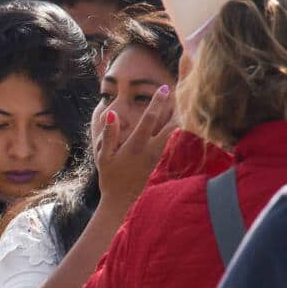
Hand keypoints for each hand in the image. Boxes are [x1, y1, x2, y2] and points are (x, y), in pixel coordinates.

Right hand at [96, 85, 176, 209]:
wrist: (121, 199)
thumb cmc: (109, 176)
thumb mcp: (102, 156)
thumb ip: (108, 135)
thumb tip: (112, 114)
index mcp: (135, 146)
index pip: (149, 119)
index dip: (157, 102)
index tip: (164, 88)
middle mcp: (151, 150)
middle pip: (172, 124)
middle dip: (178, 108)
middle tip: (184, 90)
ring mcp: (158, 155)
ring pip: (174, 132)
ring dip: (180, 116)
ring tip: (184, 100)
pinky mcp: (160, 159)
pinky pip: (171, 139)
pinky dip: (176, 126)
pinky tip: (178, 117)